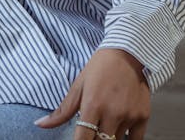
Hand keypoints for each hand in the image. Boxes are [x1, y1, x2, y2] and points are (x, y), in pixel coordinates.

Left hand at [35, 48, 150, 139]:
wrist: (127, 53)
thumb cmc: (100, 68)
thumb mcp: (78, 86)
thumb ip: (62, 111)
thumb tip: (40, 124)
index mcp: (93, 105)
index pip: (83, 139)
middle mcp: (112, 113)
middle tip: (91, 132)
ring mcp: (129, 116)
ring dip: (108, 137)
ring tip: (103, 124)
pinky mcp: (143, 117)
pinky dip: (126, 139)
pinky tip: (118, 130)